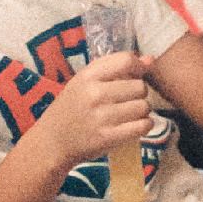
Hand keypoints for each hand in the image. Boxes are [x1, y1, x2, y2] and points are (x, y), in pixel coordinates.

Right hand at [49, 51, 152, 167]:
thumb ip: (116, 68)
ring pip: (143, 107)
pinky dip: (144, 125)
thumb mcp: (85, 81)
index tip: (139, 74)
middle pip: (139, 86)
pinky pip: (142, 126)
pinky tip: (136, 125)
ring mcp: (102, 117)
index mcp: (88, 76)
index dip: (139, 66)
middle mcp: (95, 94)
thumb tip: (150, 59)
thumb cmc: (72, 107)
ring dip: (142, 111)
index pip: (126, 61)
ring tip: (130, 113)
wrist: (52, 142)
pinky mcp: (108, 138)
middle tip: (129, 99)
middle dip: (139, 92)